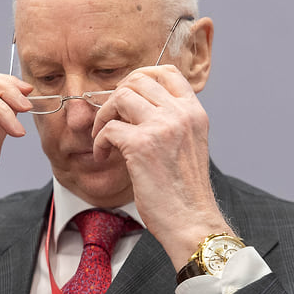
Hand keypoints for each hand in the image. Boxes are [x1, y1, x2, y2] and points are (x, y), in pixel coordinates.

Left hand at [91, 65, 232, 269]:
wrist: (192, 221)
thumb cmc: (185, 191)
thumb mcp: (188, 145)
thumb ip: (171, 123)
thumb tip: (138, 107)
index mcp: (194, 112)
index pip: (167, 72)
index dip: (140, 76)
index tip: (126, 95)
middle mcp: (180, 114)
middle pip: (138, 80)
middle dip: (116, 96)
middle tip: (109, 119)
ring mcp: (162, 127)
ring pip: (120, 97)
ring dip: (104, 116)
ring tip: (103, 137)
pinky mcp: (141, 145)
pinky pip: (108, 129)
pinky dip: (99, 142)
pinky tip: (103, 157)